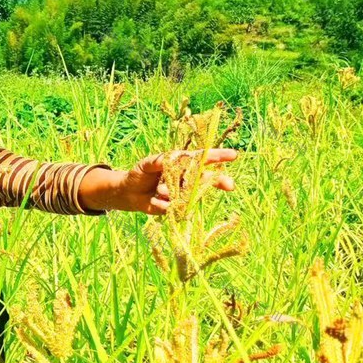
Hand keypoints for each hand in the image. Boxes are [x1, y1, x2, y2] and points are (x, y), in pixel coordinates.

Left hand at [113, 148, 237, 214]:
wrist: (129, 193)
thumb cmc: (140, 173)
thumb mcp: (147, 164)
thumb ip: (160, 161)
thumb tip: (175, 158)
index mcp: (182, 163)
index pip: (201, 158)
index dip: (218, 156)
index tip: (233, 155)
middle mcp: (186, 178)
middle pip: (206, 179)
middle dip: (218, 181)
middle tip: (230, 185)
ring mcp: (183, 194)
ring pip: (189, 194)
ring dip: (172, 192)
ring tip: (157, 190)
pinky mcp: (176, 207)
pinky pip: (175, 206)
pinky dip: (163, 203)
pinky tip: (154, 200)